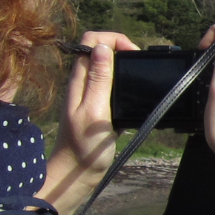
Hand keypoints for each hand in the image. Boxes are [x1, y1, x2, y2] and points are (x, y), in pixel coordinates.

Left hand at [40, 30, 139, 214]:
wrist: (76, 174)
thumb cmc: (84, 147)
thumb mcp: (95, 111)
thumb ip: (99, 79)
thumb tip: (102, 47)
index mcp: (79, 79)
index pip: (91, 40)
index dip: (113, 39)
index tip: (132, 54)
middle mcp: (81, 82)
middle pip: (99, 49)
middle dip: (121, 49)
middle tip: (138, 65)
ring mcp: (87, 94)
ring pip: (105, 66)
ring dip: (123, 66)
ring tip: (138, 79)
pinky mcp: (95, 106)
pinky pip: (109, 85)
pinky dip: (122, 84)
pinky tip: (131, 97)